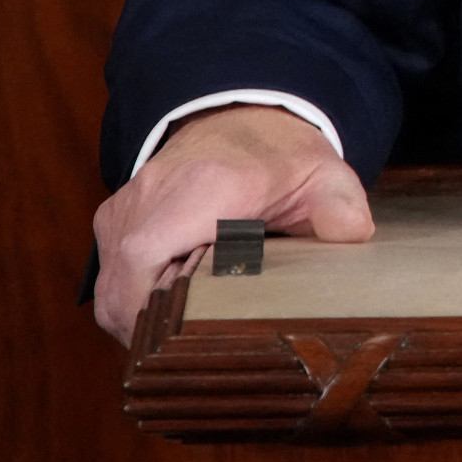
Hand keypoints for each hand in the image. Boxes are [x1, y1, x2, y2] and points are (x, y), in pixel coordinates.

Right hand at [92, 104, 372, 345]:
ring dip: (142, 321)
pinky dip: (134, 302)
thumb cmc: (281, 156)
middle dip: (152, 332)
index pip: (142, 255)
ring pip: (110, 292)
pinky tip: (175, 307)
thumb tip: (352, 234)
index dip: (152, 308)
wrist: (242, 116)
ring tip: (190, 328)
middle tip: (200, 346)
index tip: (186, 336)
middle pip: (120, 290)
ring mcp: (125, 207)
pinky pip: (110, 279)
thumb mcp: (323, 176)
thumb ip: (340, 206)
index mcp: (201, 188)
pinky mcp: (114, 219)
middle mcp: (151, 195)